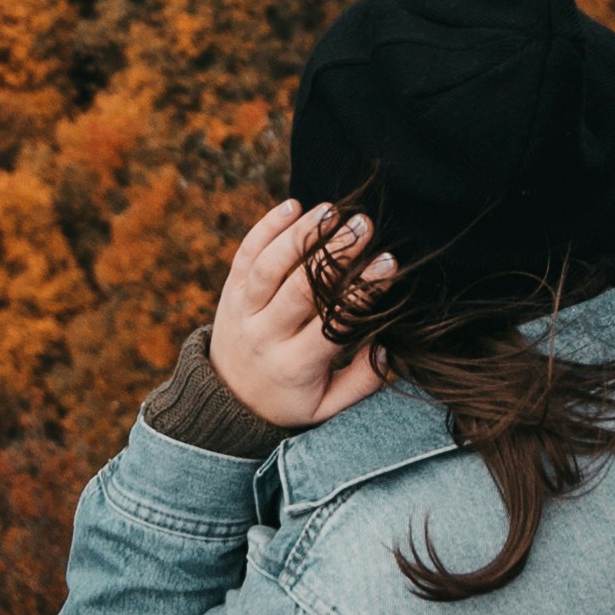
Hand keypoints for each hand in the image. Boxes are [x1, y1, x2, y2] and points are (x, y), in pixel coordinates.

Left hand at [212, 196, 387, 430]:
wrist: (225, 403)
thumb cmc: (288, 400)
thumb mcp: (326, 408)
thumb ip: (362, 382)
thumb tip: (387, 346)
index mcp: (295, 366)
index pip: (333, 321)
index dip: (363, 290)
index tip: (389, 262)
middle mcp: (265, 335)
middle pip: (300, 288)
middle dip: (335, 253)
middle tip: (365, 225)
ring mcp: (242, 310)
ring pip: (269, 266)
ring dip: (301, 234)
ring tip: (333, 211)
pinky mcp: (229, 291)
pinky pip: (245, 254)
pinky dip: (266, 227)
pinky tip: (294, 205)